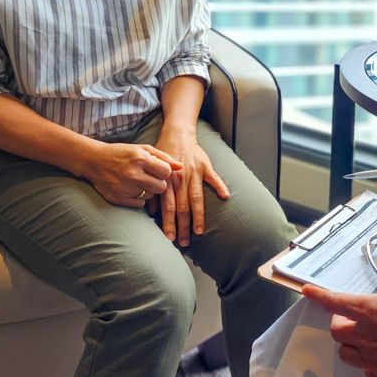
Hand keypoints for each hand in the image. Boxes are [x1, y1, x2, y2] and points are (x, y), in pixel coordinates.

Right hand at [81, 142, 182, 207]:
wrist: (93, 161)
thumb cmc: (122, 153)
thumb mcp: (143, 149)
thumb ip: (164, 157)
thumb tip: (182, 167)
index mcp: (140, 158)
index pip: (166, 172)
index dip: (164, 172)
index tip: (157, 169)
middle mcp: (133, 174)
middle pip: (161, 187)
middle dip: (158, 183)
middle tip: (148, 177)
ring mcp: (125, 188)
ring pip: (151, 196)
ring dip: (148, 190)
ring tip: (137, 181)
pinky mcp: (118, 199)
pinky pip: (140, 204)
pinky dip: (137, 198)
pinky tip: (129, 188)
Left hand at [151, 124, 229, 245]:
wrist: (177, 134)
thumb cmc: (164, 155)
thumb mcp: (154, 171)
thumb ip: (154, 190)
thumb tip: (150, 210)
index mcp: (168, 182)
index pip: (169, 207)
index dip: (169, 223)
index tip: (170, 238)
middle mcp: (181, 179)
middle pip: (183, 207)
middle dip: (183, 226)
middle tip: (184, 242)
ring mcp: (194, 173)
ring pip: (196, 198)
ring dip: (198, 216)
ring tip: (199, 231)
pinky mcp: (205, 166)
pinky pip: (213, 178)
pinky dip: (220, 186)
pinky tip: (225, 197)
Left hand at [302, 282, 376, 376]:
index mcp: (372, 310)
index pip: (336, 302)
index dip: (319, 295)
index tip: (307, 291)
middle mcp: (366, 336)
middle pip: (336, 332)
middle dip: (340, 326)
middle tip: (352, 321)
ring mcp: (372, 360)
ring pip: (346, 354)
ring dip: (351, 347)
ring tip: (364, 343)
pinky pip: (367, 373)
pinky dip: (370, 366)